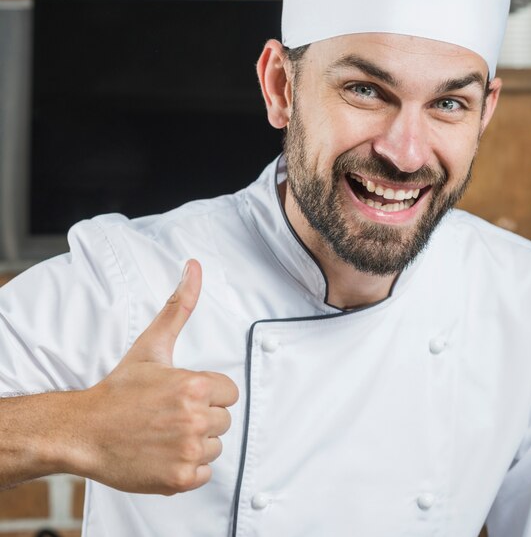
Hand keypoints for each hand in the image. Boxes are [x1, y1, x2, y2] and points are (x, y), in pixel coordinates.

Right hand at [74, 260, 238, 494]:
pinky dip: (188, 467)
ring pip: (216, 446)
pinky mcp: (180, 479)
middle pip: (223, 419)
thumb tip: (194, 267)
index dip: (208, 392)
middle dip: (202, 416)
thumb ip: (180, 306)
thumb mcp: (152, 344)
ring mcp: (188, 452)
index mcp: (195, 386)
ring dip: (196, 442)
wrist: (84, 432)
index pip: (229, 392)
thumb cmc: (119, 388)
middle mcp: (195, 419)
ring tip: (165, 432)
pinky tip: (164, 453)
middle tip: (169, 414)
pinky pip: (205, 472)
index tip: (182, 394)